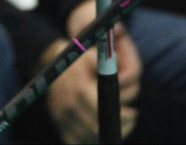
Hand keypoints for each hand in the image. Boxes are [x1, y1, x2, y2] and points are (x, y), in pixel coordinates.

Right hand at [44, 2, 140, 143]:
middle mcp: (67, 105)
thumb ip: (111, 57)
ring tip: (119, 125)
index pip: (101, 111)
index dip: (121, 117)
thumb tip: (125, 50)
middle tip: (129, 119)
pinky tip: (101, 133)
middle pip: (97, 129)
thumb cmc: (79, 58)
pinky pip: (77, 143)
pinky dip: (91, 142)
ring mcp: (62, 118)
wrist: (52, 63)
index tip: (133, 113)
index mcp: (77, 88)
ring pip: (89, 138)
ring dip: (108, 135)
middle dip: (119, 127)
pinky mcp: (60, 127)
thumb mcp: (92, 53)